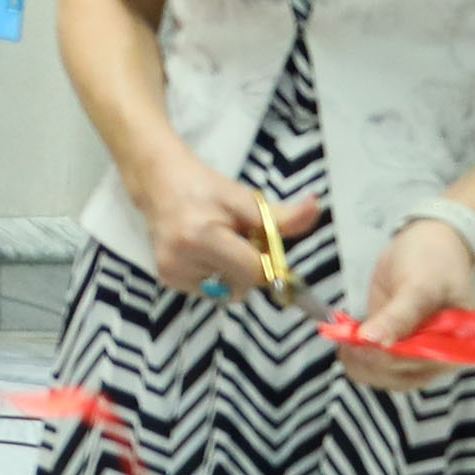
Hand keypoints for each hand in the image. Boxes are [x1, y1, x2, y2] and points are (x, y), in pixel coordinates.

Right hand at [125, 143, 318, 309]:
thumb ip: (282, 216)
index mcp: (204, 235)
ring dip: (231, 273)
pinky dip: (214, 276)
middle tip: (239, 241)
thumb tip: (315, 209)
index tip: (267, 250)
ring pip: (226, 290)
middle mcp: (183, 257)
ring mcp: (172, 270)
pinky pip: (208, 291)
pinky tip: (203, 254)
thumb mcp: (245, 199)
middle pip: (242, 284)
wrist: (158, 184)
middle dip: (250, 267)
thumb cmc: (206, 189)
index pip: (254, 271)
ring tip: (218, 245)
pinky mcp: (167, 278)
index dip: (269, 263)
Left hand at [338, 213, 474, 391]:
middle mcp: (435, 359)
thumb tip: (376, 342)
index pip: (416, 367)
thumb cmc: (434, 261)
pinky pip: (371, 366)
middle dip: (368, 357)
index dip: (385, 358)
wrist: (427, 244)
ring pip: (379, 376)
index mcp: (455, 348)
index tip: (361, 338)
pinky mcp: (393, 349)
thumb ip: (400, 316)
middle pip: (395, 376)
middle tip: (346, 332)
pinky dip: (353, 356)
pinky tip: (343, 338)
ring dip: (357, 360)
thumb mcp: (420, 284)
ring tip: (343, 334)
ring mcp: (413, 357)